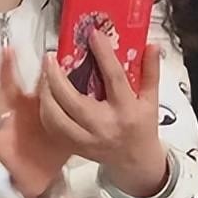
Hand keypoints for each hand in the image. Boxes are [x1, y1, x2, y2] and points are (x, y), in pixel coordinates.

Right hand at [0, 46, 72, 197]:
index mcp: (37, 105)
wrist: (42, 177)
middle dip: (8, 68)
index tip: (45, 50)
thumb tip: (103, 90)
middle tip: (6, 48)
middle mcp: (19, 111)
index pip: (39, 82)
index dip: (41, 68)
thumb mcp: (69, 127)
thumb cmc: (54, 147)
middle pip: (13, 86)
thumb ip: (78, 109)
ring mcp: (6, 125)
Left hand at [40, 32, 167, 196]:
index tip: (93, 35)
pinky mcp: (75, 147)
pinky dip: (46, 110)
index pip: (114, 78)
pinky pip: (53, 128)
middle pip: (74, 100)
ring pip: (57, 117)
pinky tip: (46, 95)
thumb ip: (151, 72)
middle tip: (50, 57)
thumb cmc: (142, 127)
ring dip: (46, 94)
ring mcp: (87, 139)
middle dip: (57, 77)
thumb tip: (152, 46)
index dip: (103, 55)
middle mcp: (105, 125)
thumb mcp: (152, 100)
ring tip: (45, 74)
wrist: (136, 162)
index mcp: (126, 110)